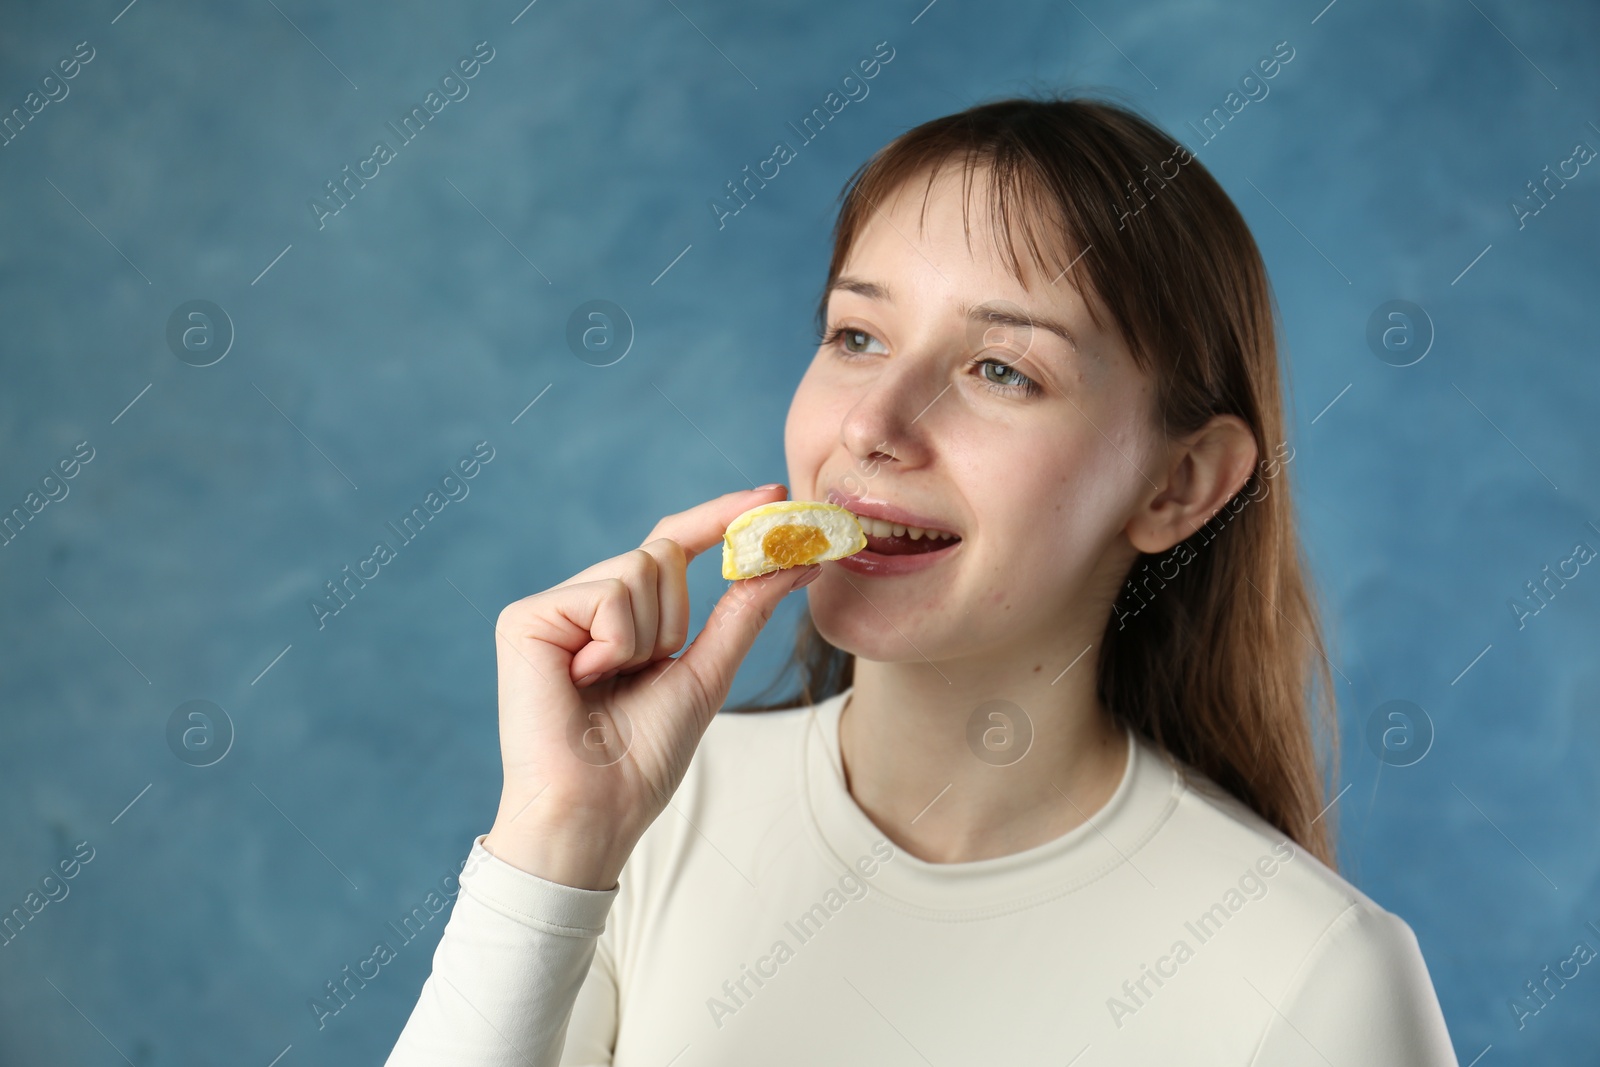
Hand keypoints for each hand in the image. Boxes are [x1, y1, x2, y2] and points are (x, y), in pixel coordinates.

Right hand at [482, 484, 818, 888]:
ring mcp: (551, 607)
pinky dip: (616, 642)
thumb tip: (796, 559)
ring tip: (609, 685)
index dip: (721, 517)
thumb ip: (744, 609)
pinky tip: (584, 681)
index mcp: (620, 616)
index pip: (673, 545)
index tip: (774, 494)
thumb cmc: (642, 757)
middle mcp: (582, 602)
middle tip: (645, 674)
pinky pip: (607, 592)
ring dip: (648, 637)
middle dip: (676, 617)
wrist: (596, 808)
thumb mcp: (706, 671)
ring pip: (639, 569)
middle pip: (660, 554)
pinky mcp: (525, 617)